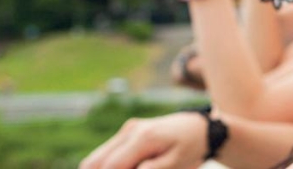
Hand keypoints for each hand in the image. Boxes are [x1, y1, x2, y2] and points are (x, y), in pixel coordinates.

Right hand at [80, 112, 206, 168]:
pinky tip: (128, 167)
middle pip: (95, 161)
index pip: (112, 166)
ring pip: (97, 158)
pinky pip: (107, 154)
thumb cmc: (190, 147)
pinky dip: (109, 166)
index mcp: (143, 138)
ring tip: (132, 167)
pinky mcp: (126, 134)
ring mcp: (126, 131)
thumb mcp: (176, 163)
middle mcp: (130, 131)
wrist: (197, 127)